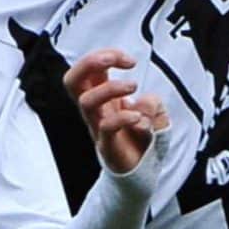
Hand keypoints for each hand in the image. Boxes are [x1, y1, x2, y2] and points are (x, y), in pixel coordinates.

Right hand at [65, 49, 167, 173]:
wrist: (141, 173)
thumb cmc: (142, 140)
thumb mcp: (155, 115)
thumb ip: (153, 103)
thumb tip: (145, 101)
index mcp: (103, 98)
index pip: (91, 68)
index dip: (106, 56)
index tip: (130, 60)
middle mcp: (96, 110)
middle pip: (72, 80)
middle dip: (90, 62)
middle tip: (115, 60)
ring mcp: (99, 127)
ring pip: (86, 101)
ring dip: (111, 88)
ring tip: (133, 86)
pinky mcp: (108, 146)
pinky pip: (106, 128)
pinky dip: (123, 118)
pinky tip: (139, 118)